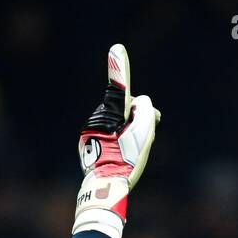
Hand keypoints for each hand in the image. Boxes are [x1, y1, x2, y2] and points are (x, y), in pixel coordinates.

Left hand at [74, 44, 160, 237]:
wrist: (103, 189)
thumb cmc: (124, 163)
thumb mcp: (143, 137)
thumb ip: (145, 112)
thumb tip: (141, 101)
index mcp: (110, 114)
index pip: (118, 87)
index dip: (119, 67)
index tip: (117, 47)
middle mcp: (97, 118)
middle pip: (123, 110)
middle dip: (137, 118)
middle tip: (150, 133)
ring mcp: (90, 131)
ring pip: (116, 124)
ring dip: (128, 132)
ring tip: (133, 153)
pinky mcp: (88, 144)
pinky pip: (108, 136)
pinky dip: (118, 142)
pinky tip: (121, 158)